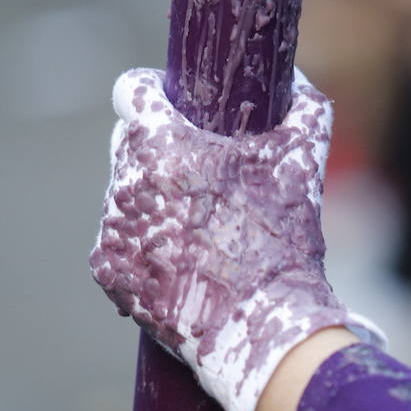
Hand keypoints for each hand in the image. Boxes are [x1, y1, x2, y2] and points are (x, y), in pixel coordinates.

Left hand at [90, 67, 383, 410]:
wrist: (261, 331)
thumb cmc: (282, 242)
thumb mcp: (302, 161)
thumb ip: (299, 105)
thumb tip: (292, 79)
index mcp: (162, 144)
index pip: (132, 92)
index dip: (156, 94)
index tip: (176, 106)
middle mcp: (125, 182)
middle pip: (128, 143)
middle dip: (160, 151)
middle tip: (204, 176)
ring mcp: (112, 230)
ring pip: (125, 194)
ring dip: (154, 200)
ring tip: (201, 229)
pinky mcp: (107, 273)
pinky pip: (121, 243)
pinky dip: (145, 248)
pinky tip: (183, 262)